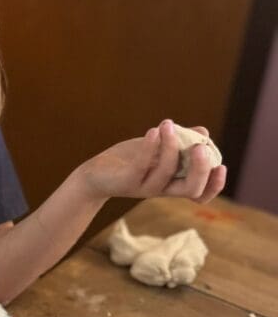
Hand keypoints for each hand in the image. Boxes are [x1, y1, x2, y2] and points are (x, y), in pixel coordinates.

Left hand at [77, 118, 226, 202]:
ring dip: (171, 147)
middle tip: (201, 146)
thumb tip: (204, 132)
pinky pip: (140, 166)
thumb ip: (181, 142)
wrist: (96, 174)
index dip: (214, 184)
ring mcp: (144, 186)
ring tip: (167, 124)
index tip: (221, 166)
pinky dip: (150, 147)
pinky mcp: (125, 182)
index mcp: (174, 183)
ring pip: (166, 173)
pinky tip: (153, 131)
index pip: (201, 193)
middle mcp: (162, 188)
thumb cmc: (129, 160)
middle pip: (191, 189)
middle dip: (200, 169)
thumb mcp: (157, 149)